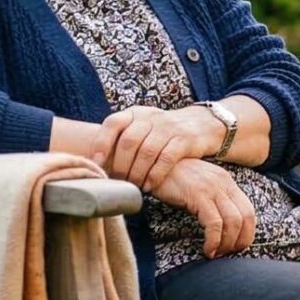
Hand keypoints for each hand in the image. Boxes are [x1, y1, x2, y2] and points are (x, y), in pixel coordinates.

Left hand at [100, 104, 226, 190]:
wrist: (203, 123)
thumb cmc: (164, 132)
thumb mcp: (144, 126)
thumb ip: (124, 138)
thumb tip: (96, 163)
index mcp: (136, 113)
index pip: (113, 123)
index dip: (102, 143)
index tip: (96, 163)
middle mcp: (151, 117)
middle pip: (129, 141)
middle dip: (120, 165)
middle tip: (118, 182)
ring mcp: (169, 127)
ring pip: (146, 152)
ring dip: (137, 173)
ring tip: (134, 186)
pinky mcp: (185, 140)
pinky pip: (166, 159)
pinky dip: (155, 175)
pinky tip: (150, 186)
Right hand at [149, 158, 256, 257]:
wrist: (153, 163)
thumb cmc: (173, 178)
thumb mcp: (200, 186)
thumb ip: (213, 200)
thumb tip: (223, 226)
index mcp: (227, 181)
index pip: (249, 211)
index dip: (247, 233)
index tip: (235, 247)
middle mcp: (224, 183)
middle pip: (246, 217)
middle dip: (239, 241)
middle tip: (226, 254)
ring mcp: (212, 188)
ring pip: (233, 222)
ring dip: (227, 244)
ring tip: (215, 253)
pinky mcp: (198, 195)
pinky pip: (214, 223)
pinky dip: (214, 240)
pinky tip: (207, 249)